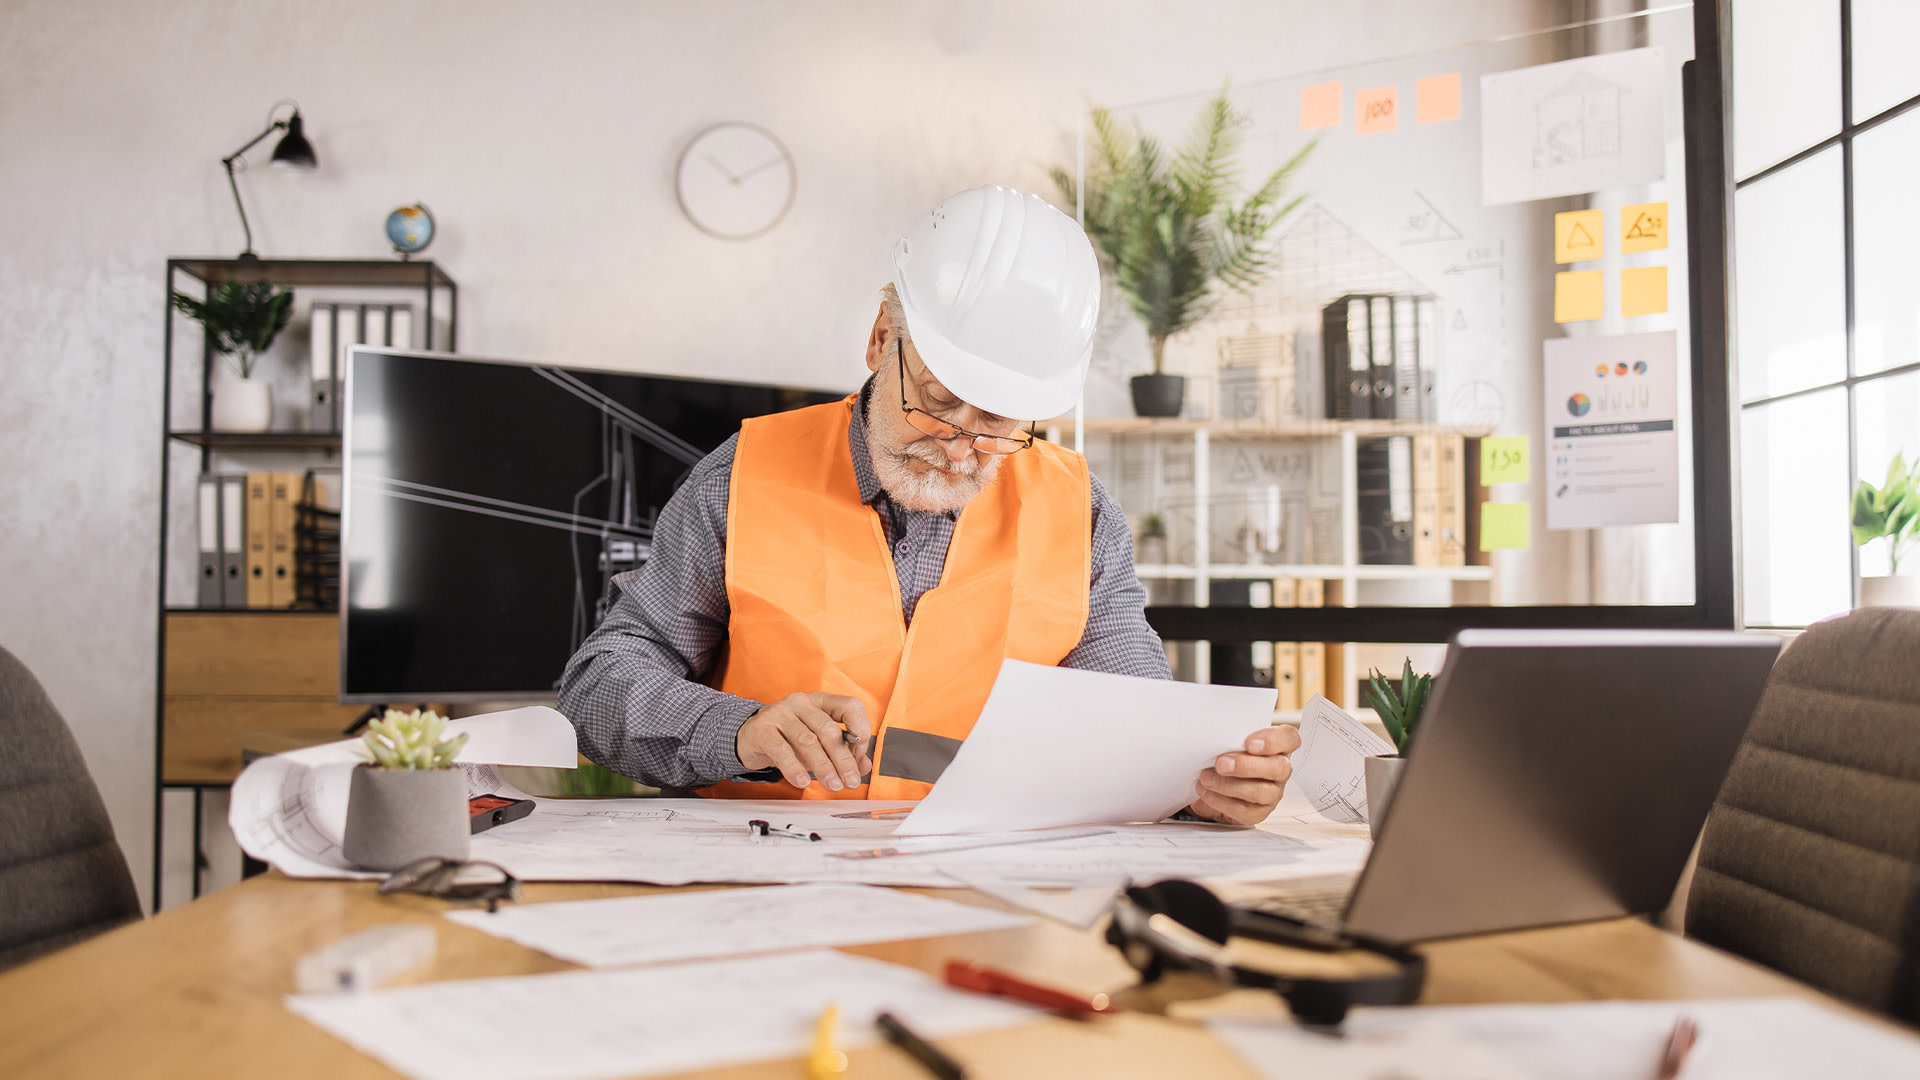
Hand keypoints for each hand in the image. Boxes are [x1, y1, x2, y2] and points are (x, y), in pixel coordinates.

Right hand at [735, 692, 871, 790]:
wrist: (750, 736)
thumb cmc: (789, 738)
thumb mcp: (819, 743)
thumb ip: (843, 752)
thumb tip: (863, 767)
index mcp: (821, 701)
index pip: (849, 706)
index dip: (859, 728)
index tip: (860, 753)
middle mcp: (802, 702)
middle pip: (828, 730)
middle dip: (842, 759)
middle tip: (850, 781)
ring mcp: (780, 713)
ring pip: (807, 741)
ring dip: (823, 767)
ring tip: (833, 785)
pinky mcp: (762, 729)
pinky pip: (781, 750)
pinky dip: (794, 768)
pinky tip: (802, 782)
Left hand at [1188, 725, 1302, 825]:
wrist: (1210, 781)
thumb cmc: (1225, 754)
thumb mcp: (1229, 739)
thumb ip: (1231, 735)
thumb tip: (1214, 731)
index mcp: (1277, 746)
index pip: (1290, 739)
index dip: (1274, 740)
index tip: (1249, 743)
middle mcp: (1280, 769)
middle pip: (1278, 768)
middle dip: (1247, 766)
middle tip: (1221, 763)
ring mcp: (1272, 793)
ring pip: (1262, 792)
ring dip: (1229, 785)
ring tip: (1206, 777)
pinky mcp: (1257, 813)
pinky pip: (1244, 810)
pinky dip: (1221, 800)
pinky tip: (1206, 791)